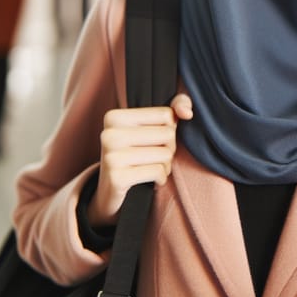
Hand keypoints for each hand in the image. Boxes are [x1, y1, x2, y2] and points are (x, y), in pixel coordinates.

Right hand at [87, 93, 192, 226]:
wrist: (109, 191)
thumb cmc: (137, 152)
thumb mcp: (151, 126)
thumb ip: (176, 105)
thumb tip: (187, 113)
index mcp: (115, 116)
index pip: (166, 115)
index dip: (169, 129)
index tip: (154, 139)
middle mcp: (109, 134)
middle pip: (168, 134)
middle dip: (168, 148)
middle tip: (154, 156)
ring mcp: (111, 156)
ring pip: (165, 154)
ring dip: (166, 165)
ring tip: (152, 168)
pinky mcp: (117, 177)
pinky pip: (158, 171)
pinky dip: (161, 178)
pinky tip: (152, 180)